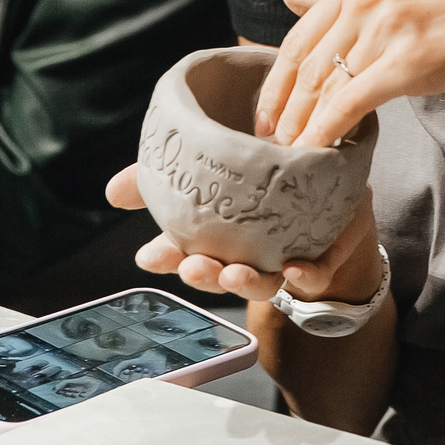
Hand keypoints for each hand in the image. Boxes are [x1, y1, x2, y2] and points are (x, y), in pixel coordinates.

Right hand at [104, 163, 382, 307]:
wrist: (331, 167)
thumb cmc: (261, 174)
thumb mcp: (213, 161)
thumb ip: (167, 173)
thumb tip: (113, 191)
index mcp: (219, 233)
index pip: (185, 251)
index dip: (167, 258)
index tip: (149, 256)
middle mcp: (250, 251)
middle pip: (221, 274)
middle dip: (203, 276)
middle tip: (191, 266)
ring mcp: (286, 254)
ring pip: (263, 281)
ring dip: (246, 283)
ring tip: (234, 274)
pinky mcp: (326, 252)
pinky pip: (316, 273)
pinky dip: (305, 277)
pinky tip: (295, 271)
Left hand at [259, 0, 444, 147]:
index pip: (297, 37)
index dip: (276, 82)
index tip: (265, 114)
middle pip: (304, 65)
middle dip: (281, 111)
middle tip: (268, 145)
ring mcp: (384, 29)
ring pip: (323, 87)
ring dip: (300, 127)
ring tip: (288, 156)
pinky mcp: (406, 62)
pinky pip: (349, 104)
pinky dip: (325, 132)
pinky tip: (315, 154)